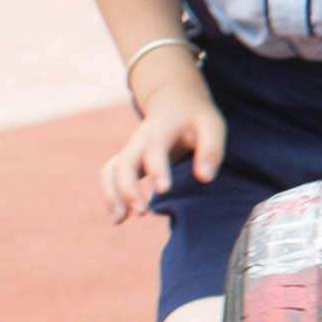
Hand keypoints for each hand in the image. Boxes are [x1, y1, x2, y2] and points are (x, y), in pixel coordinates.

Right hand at [104, 79, 223, 218]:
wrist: (174, 101)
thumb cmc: (196, 117)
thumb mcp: (212, 125)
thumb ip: (211, 150)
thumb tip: (205, 179)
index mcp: (162, 129)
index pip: (155, 149)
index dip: (157, 169)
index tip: (163, 191)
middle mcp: (139, 140)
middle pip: (124, 163)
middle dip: (128, 188)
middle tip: (143, 212)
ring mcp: (130, 150)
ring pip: (110, 171)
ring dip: (113, 195)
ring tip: (121, 220)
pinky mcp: (127, 160)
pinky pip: (109, 177)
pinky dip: (110, 196)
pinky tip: (119, 218)